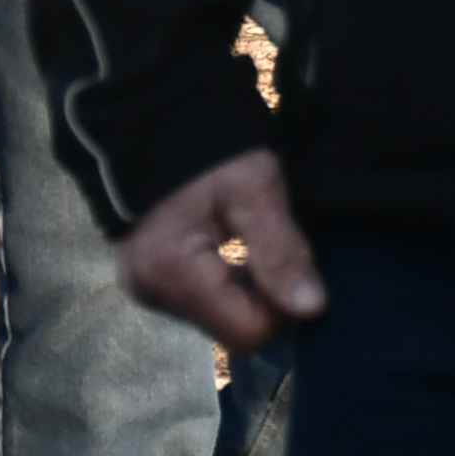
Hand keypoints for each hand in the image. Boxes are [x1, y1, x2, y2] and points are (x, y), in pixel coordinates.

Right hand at [118, 149, 324, 350]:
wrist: (154, 122)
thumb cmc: (210, 153)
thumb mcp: (255, 190)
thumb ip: (281, 251)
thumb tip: (311, 309)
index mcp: (172, 273)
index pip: (247, 332)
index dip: (282, 307)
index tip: (294, 264)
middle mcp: (150, 293)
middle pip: (231, 329)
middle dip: (264, 297)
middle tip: (274, 244)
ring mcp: (143, 290)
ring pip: (217, 316)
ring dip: (245, 289)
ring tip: (249, 239)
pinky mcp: (146, 281)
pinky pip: (200, 300)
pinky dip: (224, 281)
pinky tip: (230, 245)